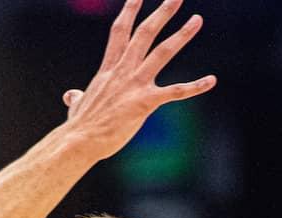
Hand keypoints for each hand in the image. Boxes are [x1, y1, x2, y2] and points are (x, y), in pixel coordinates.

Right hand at [60, 0, 215, 162]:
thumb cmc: (78, 126)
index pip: (120, 32)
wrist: (78, 140)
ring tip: (197, 19)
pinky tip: (211, 80)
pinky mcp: (144, 103)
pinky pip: (174, 92)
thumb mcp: (78, 105)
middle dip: (162, 12)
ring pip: (162, 53)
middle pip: (145, 33)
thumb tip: (70, 96)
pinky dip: (194, 86)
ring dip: (181, 35)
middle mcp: (123, 71)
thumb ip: (77, 97)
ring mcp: (134, 85)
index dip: (129, 11)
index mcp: (109, 69)